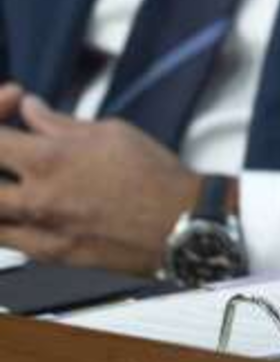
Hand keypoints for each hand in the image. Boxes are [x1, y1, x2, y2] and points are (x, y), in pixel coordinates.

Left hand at [0, 85, 200, 273]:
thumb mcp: (112, 132)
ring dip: (0, 195)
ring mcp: (37, 230)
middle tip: (9, 147)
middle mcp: (35, 197)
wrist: (179, 224)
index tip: (11, 107)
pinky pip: (6, 238)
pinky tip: (27, 207)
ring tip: (14, 183)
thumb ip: (59, 123)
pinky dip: (9, 219)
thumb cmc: (154, 176)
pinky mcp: (47, 254)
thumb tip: (30, 110)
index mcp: (50, 159)